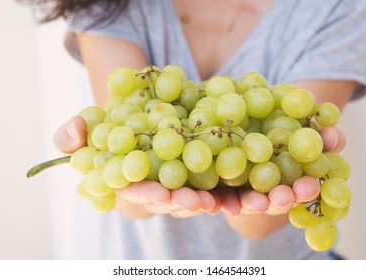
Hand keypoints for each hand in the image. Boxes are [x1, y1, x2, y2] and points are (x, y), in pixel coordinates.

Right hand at [54, 117, 345, 216]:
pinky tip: (299, 179)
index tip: (179, 197)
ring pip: (231, 197)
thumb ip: (78, 133)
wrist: (158, 113)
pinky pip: (253, 181)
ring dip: (257, 198)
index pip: (151, 195)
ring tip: (283, 196)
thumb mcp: (98, 124)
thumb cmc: (125, 123)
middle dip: (215, 205)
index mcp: (146, 183)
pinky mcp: (230, 173)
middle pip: (194, 201)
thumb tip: (66, 137)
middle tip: (241, 203)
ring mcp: (207, 183)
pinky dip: (276, 181)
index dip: (162, 197)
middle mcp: (178, 189)